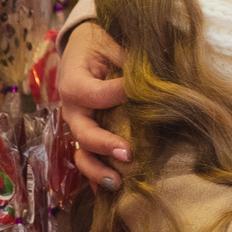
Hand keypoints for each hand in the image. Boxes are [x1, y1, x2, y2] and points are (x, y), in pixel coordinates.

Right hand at [55, 19, 130, 192]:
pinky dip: (98, 176)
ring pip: (82, 152)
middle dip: (104, 145)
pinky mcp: (88, 133)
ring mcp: (79, 124)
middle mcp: (72, 108)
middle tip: (129, 153)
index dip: (120, 93)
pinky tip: (112, 191)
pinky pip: (89, 157)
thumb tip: (158, 74)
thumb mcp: (114, 40)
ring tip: (117, 182)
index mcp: (74, 80)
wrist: (86, 44)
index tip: (143, 90)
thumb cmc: (102, 40)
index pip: (96, 94)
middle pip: (82, 132)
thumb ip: (131, 57)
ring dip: (97, 170)